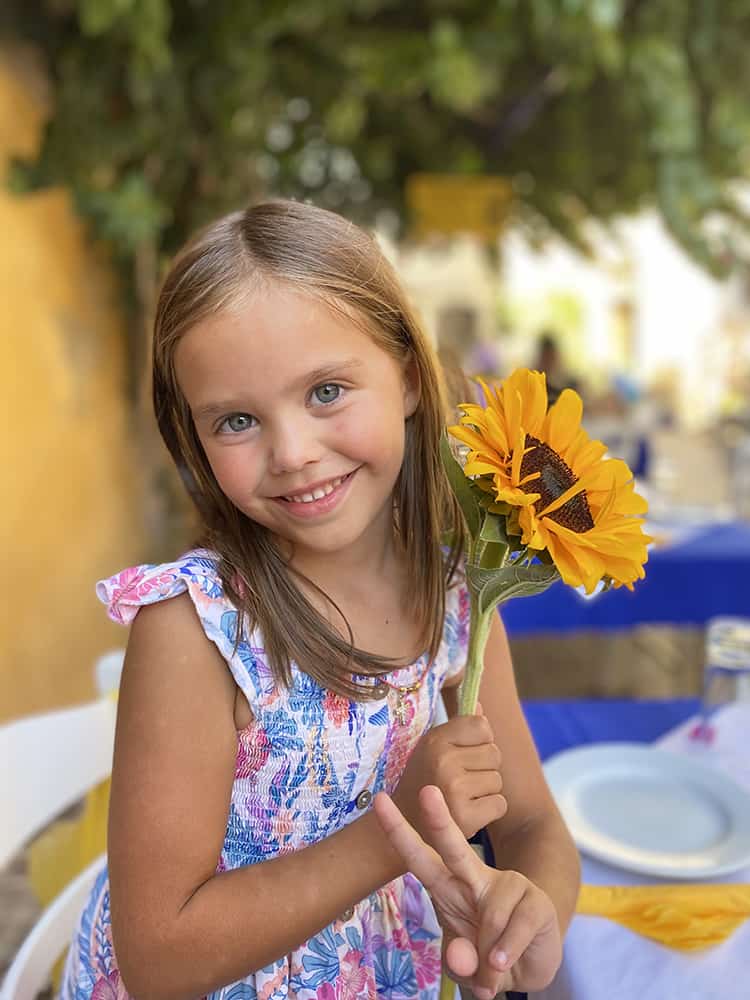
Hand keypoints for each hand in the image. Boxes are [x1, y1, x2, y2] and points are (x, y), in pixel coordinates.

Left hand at [375, 785, 561, 998]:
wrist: (528, 969)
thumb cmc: (485, 957)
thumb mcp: (463, 966)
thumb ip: (457, 961)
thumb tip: (461, 955)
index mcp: (448, 887)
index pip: (419, 857)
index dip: (399, 832)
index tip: (379, 801)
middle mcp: (476, 878)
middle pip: (454, 847)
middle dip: (439, 819)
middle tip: (427, 791)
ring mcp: (508, 884)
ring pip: (492, 912)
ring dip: (488, 952)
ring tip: (490, 967)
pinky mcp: (535, 900)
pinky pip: (516, 927)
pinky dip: (507, 952)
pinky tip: (502, 962)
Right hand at [391, 707, 505, 841]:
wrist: (401, 828)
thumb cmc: (422, 783)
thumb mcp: (431, 749)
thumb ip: (457, 727)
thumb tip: (480, 705)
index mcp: (435, 740)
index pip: (482, 726)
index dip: (479, 741)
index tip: (464, 754)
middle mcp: (444, 760)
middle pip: (494, 753)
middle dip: (483, 767)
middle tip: (460, 780)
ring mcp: (454, 789)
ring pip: (497, 779)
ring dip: (485, 790)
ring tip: (461, 797)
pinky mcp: (465, 817)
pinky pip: (499, 804)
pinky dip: (489, 810)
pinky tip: (468, 812)